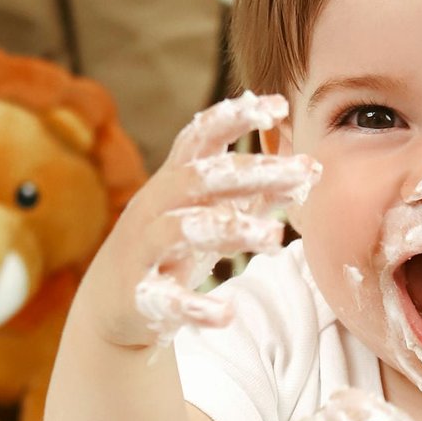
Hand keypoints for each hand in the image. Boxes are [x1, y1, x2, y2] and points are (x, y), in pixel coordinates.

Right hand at [80, 91, 317, 350]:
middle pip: (200, 178)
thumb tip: (307, 172)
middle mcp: (156, 207)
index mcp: (175, 181)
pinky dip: (196, 307)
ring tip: (276, 237)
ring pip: (183, 230)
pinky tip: (227, 315)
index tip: (279, 106)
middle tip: (303, 172)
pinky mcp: (140, 296)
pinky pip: (167, 299)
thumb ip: (256, 195)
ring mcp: (144, 250)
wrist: (114, 305)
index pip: (201, 136)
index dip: (236, 117)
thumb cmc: (174, 250)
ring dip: (232, 229)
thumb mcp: (213, 215)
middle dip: (252, 171)